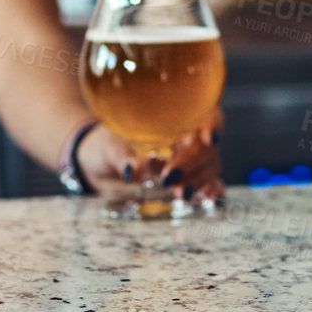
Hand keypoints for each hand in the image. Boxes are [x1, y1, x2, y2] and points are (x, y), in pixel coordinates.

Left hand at [76, 109, 224, 205]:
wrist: (99, 164)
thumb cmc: (106, 145)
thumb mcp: (109, 148)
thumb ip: (122, 157)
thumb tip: (132, 170)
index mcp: (173, 118)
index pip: (203, 114)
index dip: (212, 125)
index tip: (209, 139)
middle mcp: (186, 136)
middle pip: (207, 145)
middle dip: (194, 161)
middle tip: (169, 177)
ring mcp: (190, 159)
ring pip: (210, 164)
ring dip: (199, 179)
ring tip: (180, 192)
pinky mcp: (189, 179)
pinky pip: (209, 182)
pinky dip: (212, 189)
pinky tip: (208, 197)